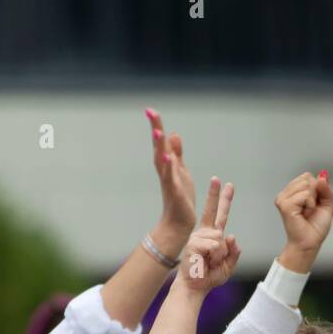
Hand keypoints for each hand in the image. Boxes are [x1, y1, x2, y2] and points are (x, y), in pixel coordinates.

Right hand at [145, 108, 195, 256]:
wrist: (179, 223)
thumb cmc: (181, 198)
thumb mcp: (182, 171)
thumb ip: (177, 153)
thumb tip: (173, 133)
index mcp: (168, 165)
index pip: (162, 142)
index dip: (157, 126)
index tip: (151, 110)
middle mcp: (165, 170)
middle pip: (159, 147)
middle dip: (155, 129)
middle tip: (151, 112)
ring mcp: (168, 181)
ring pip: (162, 160)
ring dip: (160, 146)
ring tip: (158, 130)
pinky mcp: (174, 192)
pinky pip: (170, 178)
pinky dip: (168, 167)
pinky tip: (168, 157)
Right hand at [179, 177, 239, 295]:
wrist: (194, 287)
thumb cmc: (209, 277)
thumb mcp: (228, 265)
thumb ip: (234, 252)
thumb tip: (232, 236)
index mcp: (212, 236)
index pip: (219, 215)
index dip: (223, 200)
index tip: (226, 184)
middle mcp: (204, 233)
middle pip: (213, 211)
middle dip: (216, 195)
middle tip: (216, 178)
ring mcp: (198, 237)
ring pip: (221, 239)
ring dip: (220, 255)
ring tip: (210, 262)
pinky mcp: (194, 244)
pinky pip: (215, 246)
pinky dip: (215, 257)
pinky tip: (205, 262)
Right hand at [275, 171, 332, 273]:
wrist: (310, 242)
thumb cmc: (315, 227)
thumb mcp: (326, 204)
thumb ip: (325, 188)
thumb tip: (322, 176)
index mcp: (293, 191)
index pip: (307, 176)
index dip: (316, 189)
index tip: (314, 204)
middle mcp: (286, 193)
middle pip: (306, 178)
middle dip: (315, 194)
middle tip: (310, 209)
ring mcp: (283, 198)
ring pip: (306, 185)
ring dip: (312, 200)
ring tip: (307, 212)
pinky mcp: (285, 205)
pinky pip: (305, 195)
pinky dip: (310, 204)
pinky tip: (305, 213)